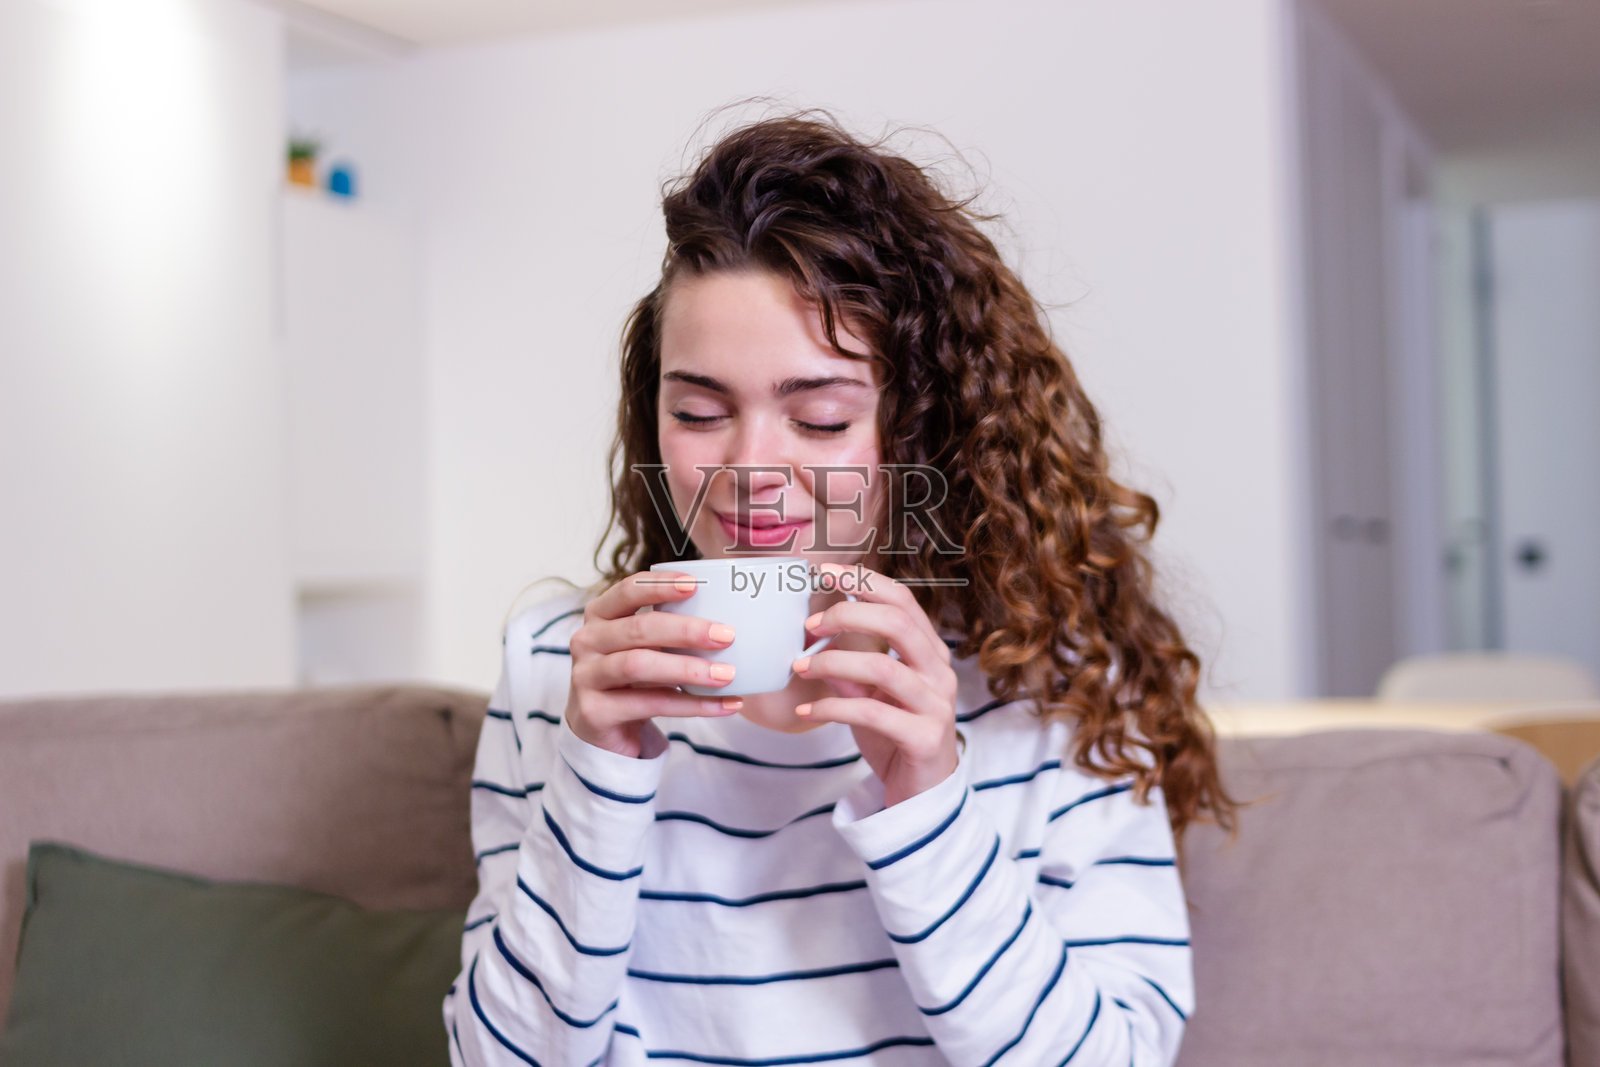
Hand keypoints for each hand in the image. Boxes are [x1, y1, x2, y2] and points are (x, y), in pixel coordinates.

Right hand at [565, 570, 743, 757]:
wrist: (600, 728)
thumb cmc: (630, 678)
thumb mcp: (641, 646)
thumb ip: (667, 629)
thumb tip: (725, 620)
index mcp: (599, 615)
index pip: (628, 591)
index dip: (660, 585)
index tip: (695, 585)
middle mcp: (587, 641)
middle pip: (639, 629)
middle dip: (686, 630)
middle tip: (726, 636)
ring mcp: (586, 677)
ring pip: (640, 665)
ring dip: (689, 669)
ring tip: (727, 674)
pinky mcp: (594, 712)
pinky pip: (651, 705)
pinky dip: (693, 705)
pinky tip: (724, 705)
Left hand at [793, 563, 960, 805]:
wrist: (922, 795)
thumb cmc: (895, 737)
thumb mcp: (869, 695)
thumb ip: (850, 665)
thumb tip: (814, 635)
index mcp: (930, 652)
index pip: (902, 600)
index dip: (864, 580)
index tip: (824, 571)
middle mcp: (939, 671)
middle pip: (897, 622)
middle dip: (847, 614)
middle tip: (808, 626)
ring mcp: (936, 704)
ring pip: (882, 666)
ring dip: (831, 662)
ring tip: (799, 668)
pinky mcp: (924, 737)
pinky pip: (872, 712)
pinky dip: (831, 708)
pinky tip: (806, 712)